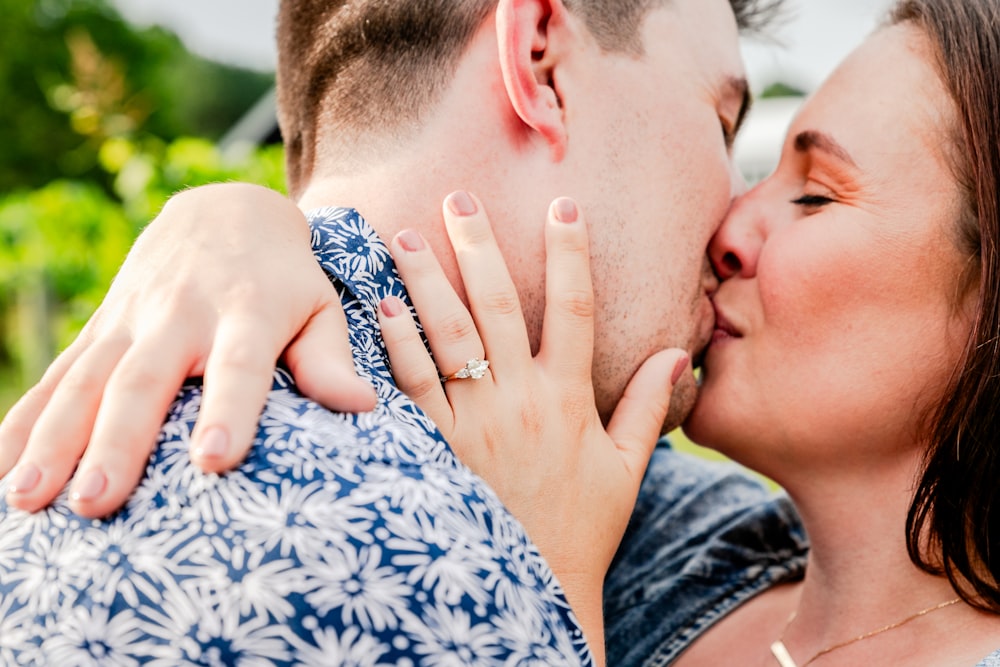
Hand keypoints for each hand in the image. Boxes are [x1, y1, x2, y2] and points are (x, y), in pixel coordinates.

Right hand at [0, 183, 375, 517]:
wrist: (224, 212)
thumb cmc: (285, 279)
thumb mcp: (319, 306)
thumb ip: (330, 358)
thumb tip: (364, 408)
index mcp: (246, 314)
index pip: (237, 366)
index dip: (227, 411)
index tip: (214, 461)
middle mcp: (181, 316)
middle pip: (145, 380)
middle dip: (118, 440)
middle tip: (96, 501)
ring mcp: (131, 321)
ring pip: (86, 381)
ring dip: (54, 439)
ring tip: (27, 500)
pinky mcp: (101, 328)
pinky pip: (56, 375)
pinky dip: (22, 421)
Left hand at [376, 191, 689, 661]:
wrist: (535, 590)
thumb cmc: (583, 528)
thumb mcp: (625, 468)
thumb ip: (649, 407)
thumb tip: (677, 354)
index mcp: (570, 398)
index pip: (577, 310)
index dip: (572, 255)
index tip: (566, 205)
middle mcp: (522, 400)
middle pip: (499, 307)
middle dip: (478, 247)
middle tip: (457, 198)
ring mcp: (475, 423)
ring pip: (448, 338)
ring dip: (425, 282)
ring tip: (400, 234)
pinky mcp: (439, 448)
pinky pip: (414, 387)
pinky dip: (396, 345)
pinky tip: (379, 308)